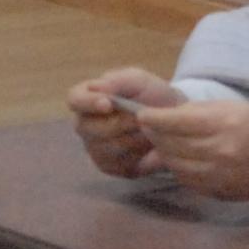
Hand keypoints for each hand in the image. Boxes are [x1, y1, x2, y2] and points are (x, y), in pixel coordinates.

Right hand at [68, 70, 182, 178]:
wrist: (173, 122)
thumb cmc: (152, 96)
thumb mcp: (140, 81)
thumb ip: (117, 81)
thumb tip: (94, 87)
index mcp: (87, 98)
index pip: (74, 99)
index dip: (88, 103)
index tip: (108, 104)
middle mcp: (85, 124)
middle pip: (87, 128)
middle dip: (118, 123)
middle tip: (141, 118)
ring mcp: (94, 148)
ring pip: (106, 147)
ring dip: (132, 138)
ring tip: (147, 129)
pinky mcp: (109, 167)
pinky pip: (118, 163)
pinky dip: (137, 153)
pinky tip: (146, 145)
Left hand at [131, 97, 248, 200]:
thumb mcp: (234, 108)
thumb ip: (199, 112)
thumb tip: (166, 116)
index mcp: (223, 124)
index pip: (174, 122)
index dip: (153, 118)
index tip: (142, 114)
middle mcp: (218, 151)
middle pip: (169, 144)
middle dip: (154, 134)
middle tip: (148, 126)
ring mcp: (216, 175)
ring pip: (173, 164)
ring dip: (163, 152)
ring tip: (162, 141)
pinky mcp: (216, 191)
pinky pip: (185, 179)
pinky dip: (177, 167)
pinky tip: (180, 158)